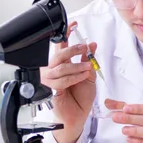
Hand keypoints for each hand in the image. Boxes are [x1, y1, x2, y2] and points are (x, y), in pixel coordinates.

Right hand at [41, 21, 97, 142]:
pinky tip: (81, 78)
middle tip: (84, 49)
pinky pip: (60, 80)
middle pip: (59, 54)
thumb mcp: (89, 77)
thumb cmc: (80, 99)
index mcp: (63, 65)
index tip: (74, 25)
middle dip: (73, 50)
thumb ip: (88, 61)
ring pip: (60, 67)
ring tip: (87, 68)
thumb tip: (92, 46)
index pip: (61, 46)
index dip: (66, 34)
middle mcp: (55, 70)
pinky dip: (74, 78)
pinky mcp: (50, 90)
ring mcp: (51, 80)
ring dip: (76, 66)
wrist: (77, 117)